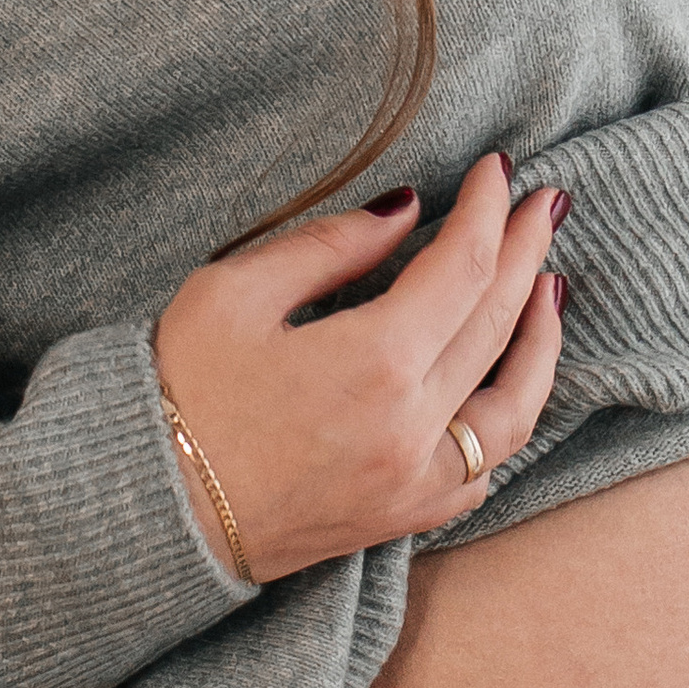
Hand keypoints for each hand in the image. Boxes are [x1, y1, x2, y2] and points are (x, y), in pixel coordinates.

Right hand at [151, 152, 567, 582]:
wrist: (141, 511)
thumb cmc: (174, 394)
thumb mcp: (233, 293)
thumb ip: (329, 247)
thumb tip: (403, 210)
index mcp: (374, 363)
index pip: (463, 266)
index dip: (487, 210)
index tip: (498, 168)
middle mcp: (412, 428)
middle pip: (497, 323)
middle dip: (525, 253)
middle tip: (543, 205)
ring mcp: (413, 483)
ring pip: (514, 407)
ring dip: (539, 340)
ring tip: (547, 287)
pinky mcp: (399, 518)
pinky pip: (483, 470)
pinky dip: (507, 420)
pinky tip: (508, 384)